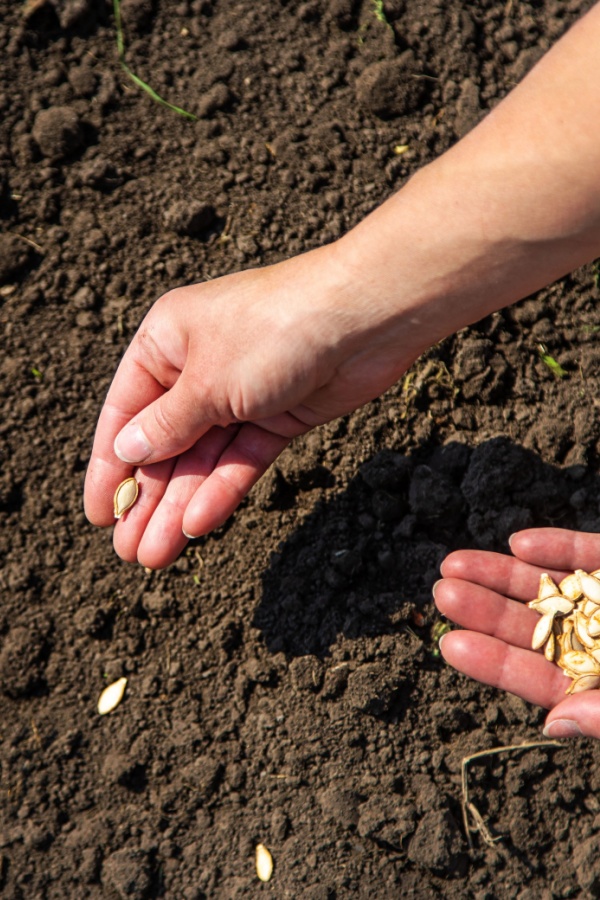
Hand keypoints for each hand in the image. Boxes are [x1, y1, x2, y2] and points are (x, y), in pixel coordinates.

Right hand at [84, 242, 423, 568]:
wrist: (363, 317)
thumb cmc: (274, 329)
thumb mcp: (207, 381)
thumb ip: (168, 424)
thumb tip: (127, 451)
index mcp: (165, 341)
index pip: (125, 411)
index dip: (109, 466)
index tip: (98, 514)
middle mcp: (198, 368)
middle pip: (165, 443)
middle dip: (147, 498)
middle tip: (128, 551)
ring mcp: (240, 394)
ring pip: (202, 459)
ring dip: (179, 505)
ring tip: (154, 555)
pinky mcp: (278, 415)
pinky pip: (240, 460)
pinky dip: (221, 491)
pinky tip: (198, 525)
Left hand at [434, 528, 599, 738]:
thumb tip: (553, 723)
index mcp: (598, 686)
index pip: (538, 677)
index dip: (494, 661)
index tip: (449, 645)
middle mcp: (599, 645)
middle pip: (534, 627)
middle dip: (486, 610)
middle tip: (441, 594)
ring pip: (552, 588)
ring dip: (504, 574)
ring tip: (454, 564)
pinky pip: (591, 554)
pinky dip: (559, 548)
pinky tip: (519, 544)